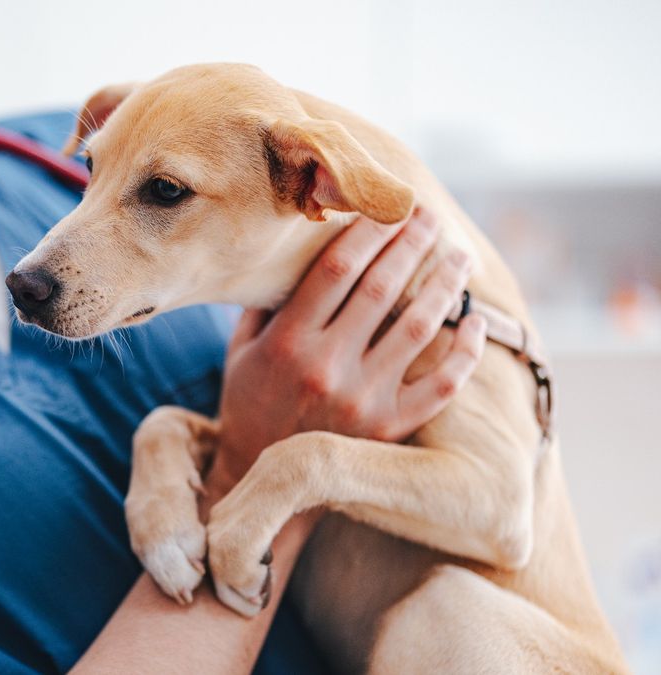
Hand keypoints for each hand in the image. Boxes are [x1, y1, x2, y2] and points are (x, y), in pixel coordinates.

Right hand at [213, 207, 487, 483]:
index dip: (368, 230)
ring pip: (419, 328)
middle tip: (430, 215)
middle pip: (381, 288)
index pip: (336, 269)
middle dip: (410, 243)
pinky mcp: (389, 428)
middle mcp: (327, 368)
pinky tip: (475, 323)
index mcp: (288, 342)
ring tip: (459, 257)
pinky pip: (441, 386)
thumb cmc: (250, 402)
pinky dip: (466, 352)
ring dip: (445, 286)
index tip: (388, 204)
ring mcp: (362, 400)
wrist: (261, 478)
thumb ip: (268, 303)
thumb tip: (297, 248)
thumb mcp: (242, 349)